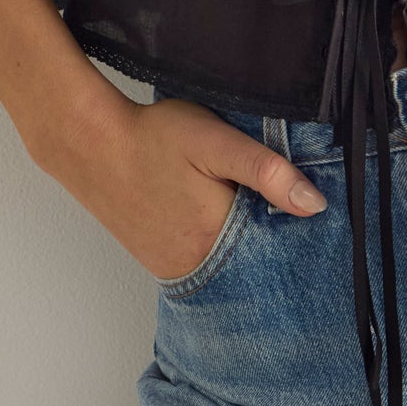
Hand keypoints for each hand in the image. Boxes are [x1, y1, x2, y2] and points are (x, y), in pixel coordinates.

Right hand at [39, 90, 327, 282]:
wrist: (90, 143)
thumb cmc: (154, 138)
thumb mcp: (217, 143)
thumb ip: (267, 172)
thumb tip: (315, 205)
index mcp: (217, 242)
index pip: (277, 255)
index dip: (298, 236)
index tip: (316, 218)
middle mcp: (196, 266)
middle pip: (254, 265)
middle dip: (274, 244)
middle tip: (283, 211)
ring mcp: (173, 267)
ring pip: (229, 266)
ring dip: (246, 247)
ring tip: (254, 213)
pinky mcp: (158, 259)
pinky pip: (203, 263)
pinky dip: (219, 247)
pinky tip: (222, 219)